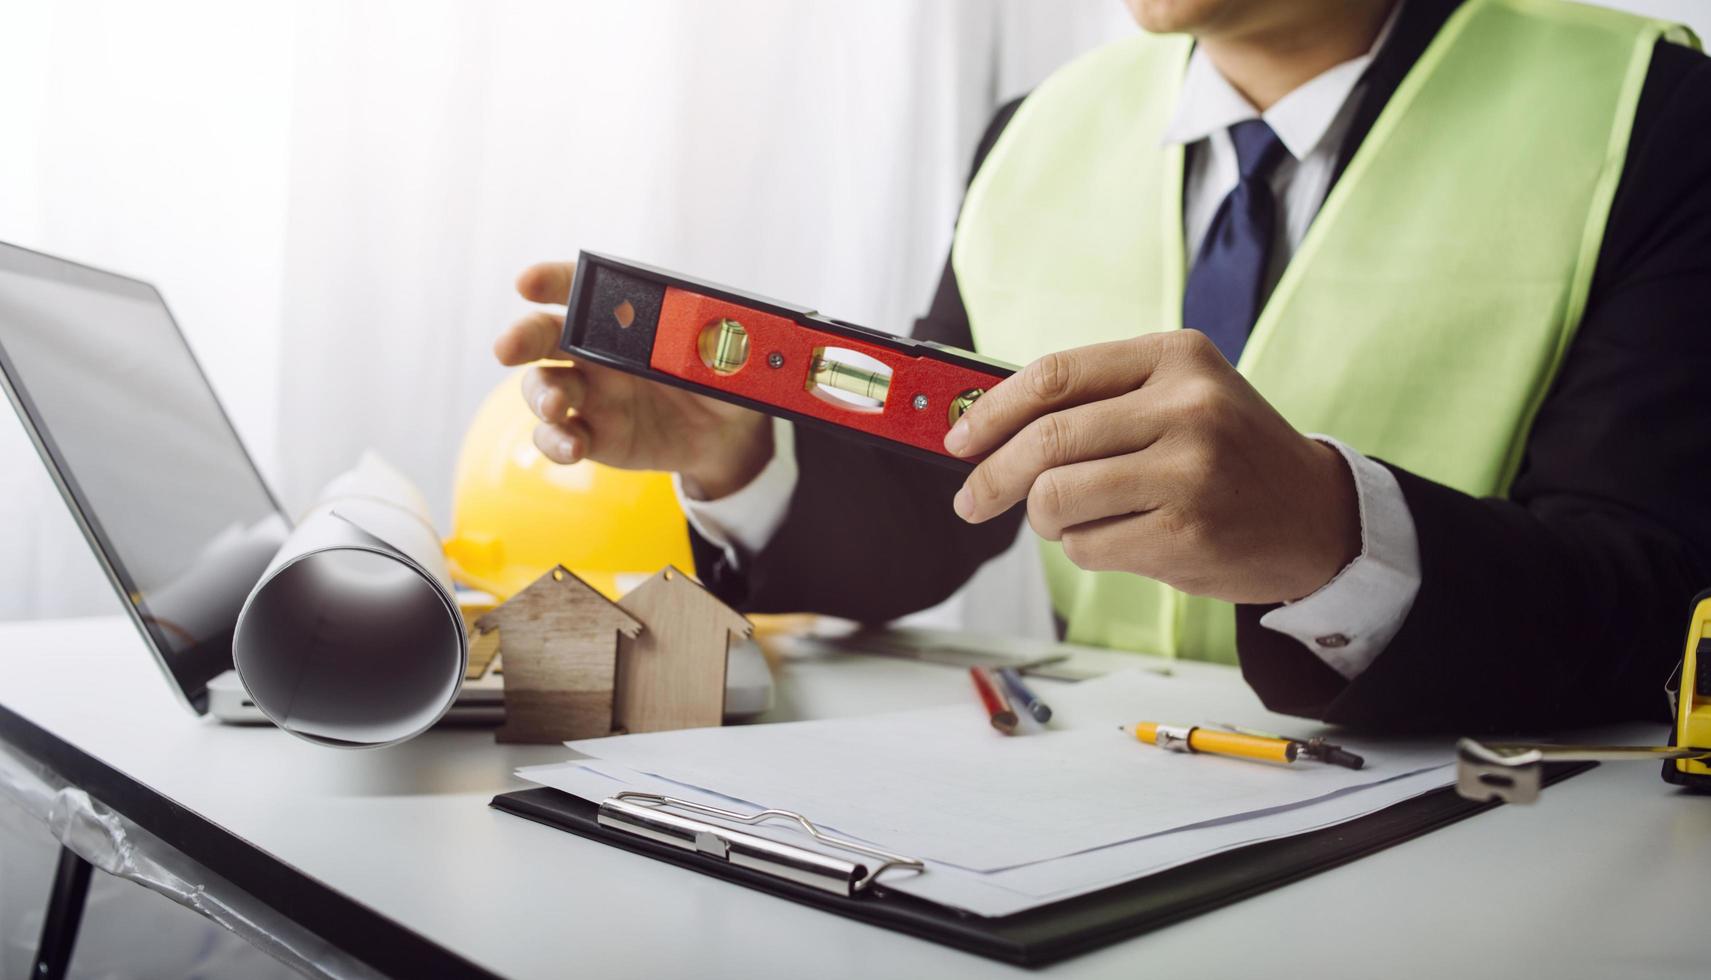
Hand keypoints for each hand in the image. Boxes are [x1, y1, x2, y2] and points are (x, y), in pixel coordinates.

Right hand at [494, 261, 770, 498]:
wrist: (728, 433)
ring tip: (554, 406)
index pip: (579, 289)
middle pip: (544, 335)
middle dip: (522, 337)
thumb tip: (718, 338)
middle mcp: (596, 352)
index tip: (528, 283)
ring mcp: (590, 395)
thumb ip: (718, 342)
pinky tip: (572, 447)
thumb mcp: (730, 354)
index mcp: (623, 317)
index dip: (551, 281)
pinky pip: (559, 437)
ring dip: (539, 394)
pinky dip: (556, 441)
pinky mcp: (594, 435)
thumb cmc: (720, 376)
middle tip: (508, 348)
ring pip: (542, 387)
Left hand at [944, 330, 1360, 603]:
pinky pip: (1086, 545)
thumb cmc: (1228, 456)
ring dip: (1046, 519)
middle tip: (971, 500)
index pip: (1055, 374)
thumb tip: (982, 425)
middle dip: (992, 477)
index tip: (958, 439)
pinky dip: (1084, 548)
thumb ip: (1095, 401)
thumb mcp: (1178, 399)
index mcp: (1176, 357)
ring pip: (1056, 497)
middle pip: (1046, 440)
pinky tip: (1124, 538)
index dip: (991, 410)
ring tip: (1074, 518)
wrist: (1316, 518)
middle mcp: (1187, 405)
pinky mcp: (1186, 532)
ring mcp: (1190, 470)